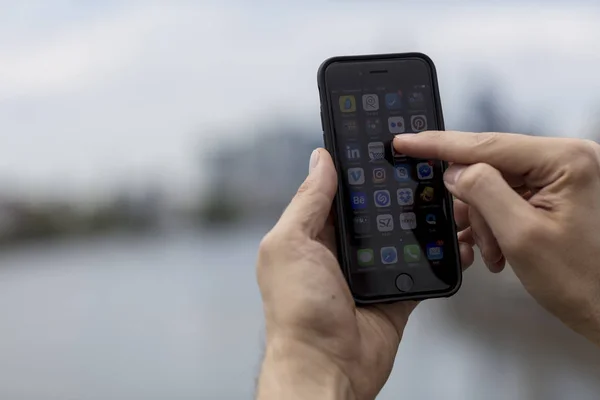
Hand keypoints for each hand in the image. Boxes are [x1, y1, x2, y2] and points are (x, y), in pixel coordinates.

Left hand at [255, 149, 473, 399]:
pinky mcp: (396, 293)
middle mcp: (341, 250)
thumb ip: (307, 202)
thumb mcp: (290, 244)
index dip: (357, 169)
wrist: (328, 369)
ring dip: (421, 221)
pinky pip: (422, 268)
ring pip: (402, 236)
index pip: (337, 191)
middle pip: (374, 211)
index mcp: (312, 234)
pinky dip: (439, 256)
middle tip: (424, 167)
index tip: (381, 145)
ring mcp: (371, 272)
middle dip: (396, 192)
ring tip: (447, 196)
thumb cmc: (298, 311)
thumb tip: (320, 159)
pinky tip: (455, 240)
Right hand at [394, 131, 599, 345]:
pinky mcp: (552, 193)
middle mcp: (564, 161)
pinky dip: (493, 224)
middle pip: (489, 168)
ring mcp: (559, 177)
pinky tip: (496, 249)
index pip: (487, 144)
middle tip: (469, 238)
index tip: (406, 141)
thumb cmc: (582, 280)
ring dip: (483, 221)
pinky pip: (506, 198)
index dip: (439, 145)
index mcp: (564, 160)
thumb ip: (483, 192)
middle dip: (473, 206)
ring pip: (493, 186)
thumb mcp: (521, 235)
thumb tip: (455, 171)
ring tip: (493, 253)